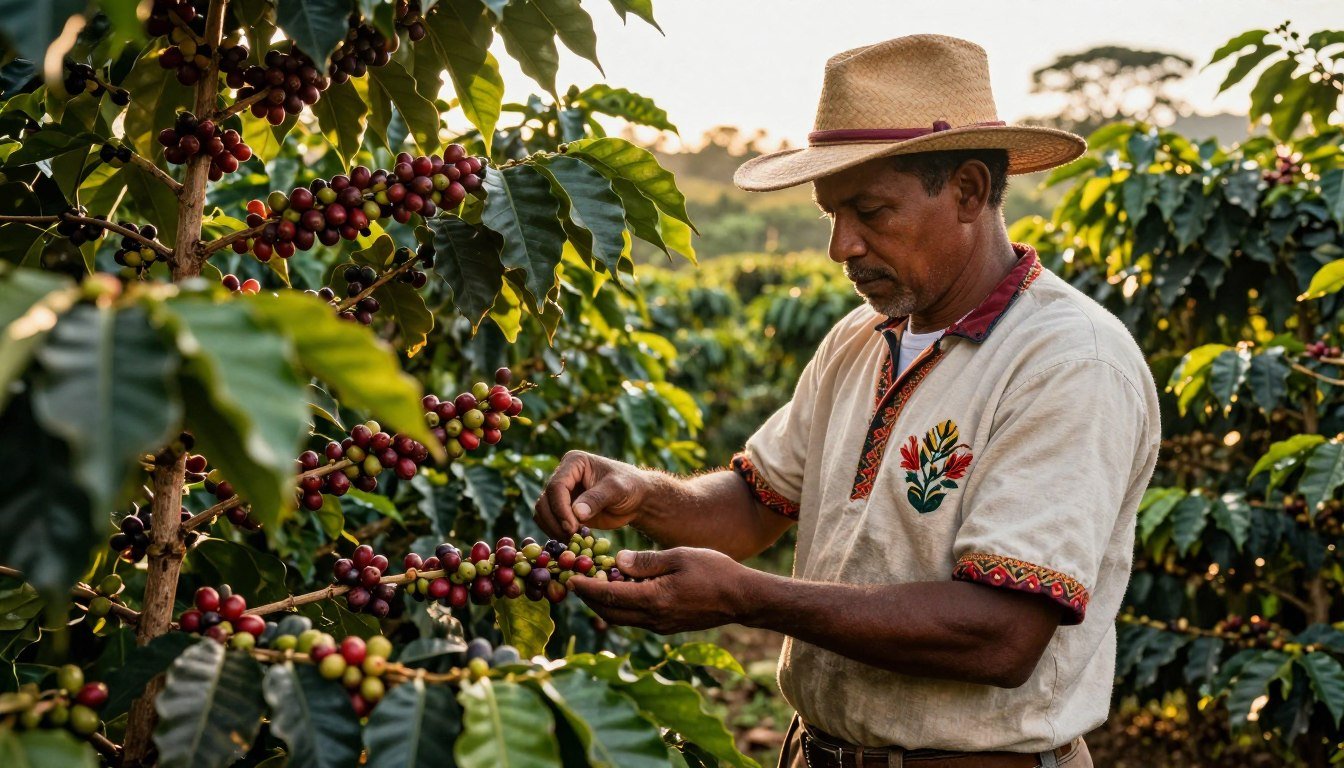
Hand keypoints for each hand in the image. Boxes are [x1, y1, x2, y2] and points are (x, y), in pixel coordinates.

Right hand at [534, 451, 652, 538]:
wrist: (636, 499)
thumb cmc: (630, 487)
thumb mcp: (617, 490)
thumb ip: (597, 499)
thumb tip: (577, 513)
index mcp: (574, 462)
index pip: (557, 486)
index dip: (560, 508)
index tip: (572, 527)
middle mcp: (563, 475)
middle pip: (545, 500)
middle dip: (556, 521)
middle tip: (572, 537)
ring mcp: (562, 492)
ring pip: (543, 512)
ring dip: (553, 528)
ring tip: (572, 540)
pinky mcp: (564, 508)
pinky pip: (549, 521)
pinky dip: (555, 531)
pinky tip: (571, 540)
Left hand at [570, 548, 754, 633]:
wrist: (741, 598)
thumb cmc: (714, 571)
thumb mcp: (679, 556)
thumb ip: (646, 561)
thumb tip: (617, 561)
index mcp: (654, 599)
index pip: (610, 596)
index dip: (586, 588)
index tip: (571, 578)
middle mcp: (653, 618)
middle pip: (609, 613)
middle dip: (590, 598)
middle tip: (576, 581)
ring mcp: (660, 626)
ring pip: (621, 618)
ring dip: (605, 604)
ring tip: (595, 584)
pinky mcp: (667, 626)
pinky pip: (636, 619)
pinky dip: (622, 606)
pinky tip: (622, 590)